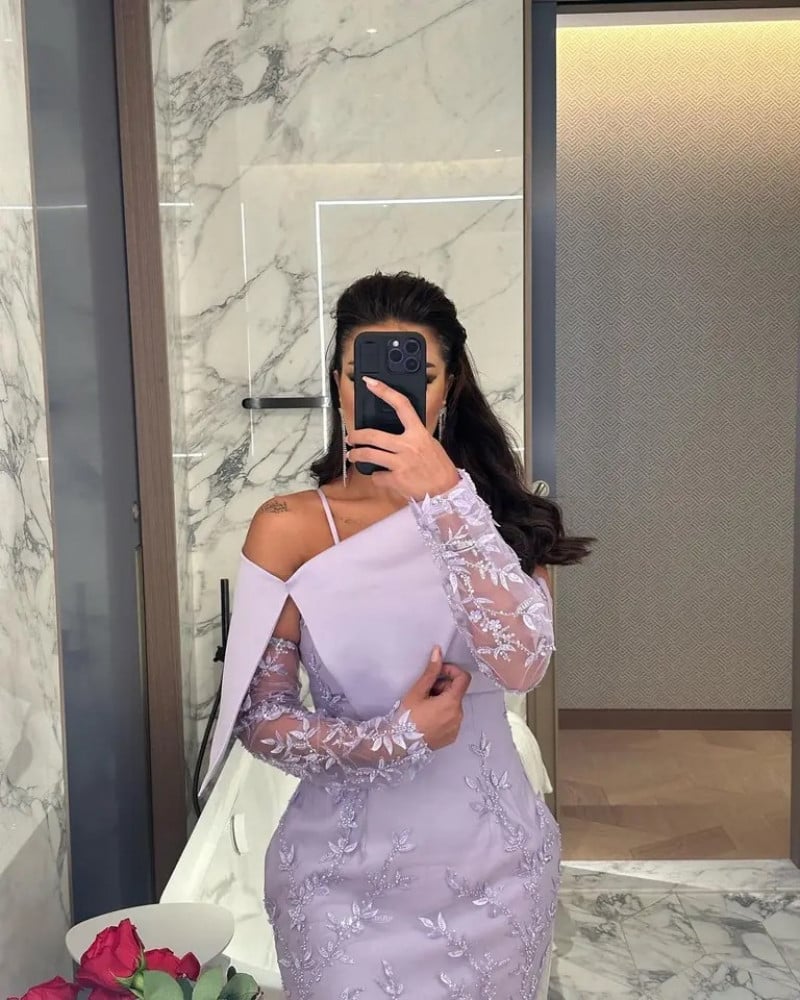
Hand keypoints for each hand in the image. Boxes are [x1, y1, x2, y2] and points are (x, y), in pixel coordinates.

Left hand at [346, 377, 459, 499]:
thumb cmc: (439, 468)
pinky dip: (377, 477)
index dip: (385, 391)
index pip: (401, 405)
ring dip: (356, 455)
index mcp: (419, 433)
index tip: (371, 383)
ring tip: (353, 455)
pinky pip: (377, 476)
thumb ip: (414, 435)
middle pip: (373, 435)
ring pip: (368, 454)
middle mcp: (408, 445)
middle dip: (356, 436)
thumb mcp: (430, 444)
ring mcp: (401, 463)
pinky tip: (381, 477)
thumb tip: (398, 430)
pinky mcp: (396, 479)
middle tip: (351, 438)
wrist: (446, 492)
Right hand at [400, 646, 470, 750]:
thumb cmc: (407, 717)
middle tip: (424, 691)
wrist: (400, 745)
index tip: (438, 672)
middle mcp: (459, 715)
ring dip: (442, 700)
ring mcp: (456, 727)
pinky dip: (443, 714)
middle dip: (442, 687)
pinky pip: (451, 719)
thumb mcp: (417, 691)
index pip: (463, 678)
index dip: (452, 670)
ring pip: (453, 705)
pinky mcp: (452, 737)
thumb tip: (438, 651)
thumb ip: (431, 671)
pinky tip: (427, 718)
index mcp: (452, 702)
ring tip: (424, 706)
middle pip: (456, 692)